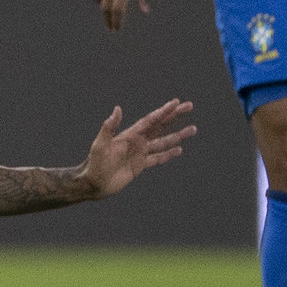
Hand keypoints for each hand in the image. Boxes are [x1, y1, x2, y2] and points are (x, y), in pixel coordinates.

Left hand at [77, 99, 192, 199]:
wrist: (93, 183)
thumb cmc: (94, 163)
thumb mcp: (100, 144)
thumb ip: (109, 127)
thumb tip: (117, 109)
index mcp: (130, 135)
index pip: (151, 120)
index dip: (164, 111)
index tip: (176, 103)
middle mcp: (137, 141)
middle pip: (160, 126)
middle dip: (175, 116)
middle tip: (189, 106)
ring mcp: (140, 153)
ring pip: (163, 142)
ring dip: (178, 135)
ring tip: (193, 129)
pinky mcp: (140, 165)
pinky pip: (158, 158)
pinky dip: (169, 154)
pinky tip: (179, 149)